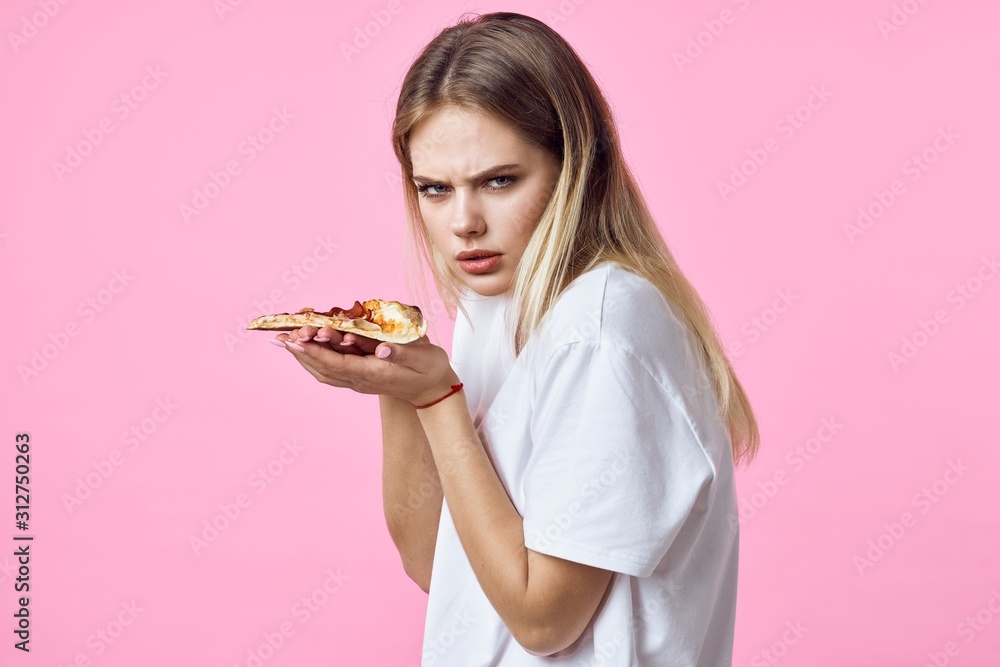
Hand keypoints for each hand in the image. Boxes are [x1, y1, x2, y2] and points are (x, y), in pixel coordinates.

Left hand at [271, 327, 460, 405]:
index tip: (296, 341)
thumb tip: (379, 349)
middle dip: (302, 353)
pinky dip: (314, 361)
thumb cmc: (429, 369)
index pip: (338, 363)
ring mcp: (358, 381)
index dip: (315, 352)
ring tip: (287, 343)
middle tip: (282, 338)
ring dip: (304, 358)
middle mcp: (361, 380)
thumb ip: (400, 353)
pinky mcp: (359, 378)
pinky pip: (330, 371)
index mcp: (373, 373)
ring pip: (324, 372)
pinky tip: (306, 350)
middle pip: (324, 368)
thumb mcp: (422, 357)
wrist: (432, 390)